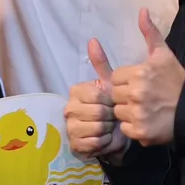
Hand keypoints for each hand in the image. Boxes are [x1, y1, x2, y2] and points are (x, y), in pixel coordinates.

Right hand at [64, 40, 127, 159]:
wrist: (115, 135)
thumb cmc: (111, 108)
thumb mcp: (109, 84)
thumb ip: (101, 63)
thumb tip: (93, 39)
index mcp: (76, 91)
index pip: (96, 96)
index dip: (109, 102)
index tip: (113, 104)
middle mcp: (69, 108)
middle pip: (97, 113)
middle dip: (110, 117)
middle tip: (113, 118)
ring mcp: (70, 127)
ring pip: (97, 128)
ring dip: (108, 130)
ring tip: (110, 128)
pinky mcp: (75, 145)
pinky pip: (95, 143)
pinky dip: (104, 142)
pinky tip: (105, 139)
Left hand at [110, 10, 184, 144]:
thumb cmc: (177, 81)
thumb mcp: (164, 55)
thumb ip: (150, 33)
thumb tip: (142, 10)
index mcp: (138, 74)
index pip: (115, 78)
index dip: (125, 81)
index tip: (140, 84)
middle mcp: (136, 94)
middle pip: (115, 96)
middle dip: (126, 97)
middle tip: (144, 98)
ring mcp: (138, 115)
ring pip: (118, 113)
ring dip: (128, 112)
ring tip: (146, 109)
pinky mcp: (140, 133)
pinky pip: (125, 129)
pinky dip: (133, 128)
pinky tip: (147, 122)